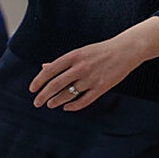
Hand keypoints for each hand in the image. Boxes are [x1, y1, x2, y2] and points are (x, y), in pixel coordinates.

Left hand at [30, 34, 153, 109]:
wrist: (126, 50)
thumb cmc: (100, 51)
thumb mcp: (79, 52)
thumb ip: (62, 61)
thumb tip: (43, 68)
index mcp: (73, 56)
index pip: (50, 71)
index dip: (38, 81)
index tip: (32, 89)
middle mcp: (81, 67)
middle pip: (56, 85)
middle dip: (43, 96)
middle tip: (36, 103)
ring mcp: (91, 78)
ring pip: (68, 94)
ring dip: (56, 101)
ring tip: (50, 104)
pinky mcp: (102, 87)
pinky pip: (84, 101)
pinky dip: (73, 106)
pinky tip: (66, 107)